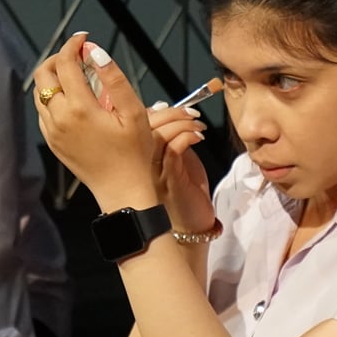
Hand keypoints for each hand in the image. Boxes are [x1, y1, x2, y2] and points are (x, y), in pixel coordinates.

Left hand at [32, 33, 161, 211]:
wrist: (122, 191)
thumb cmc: (135, 153)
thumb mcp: (134, 112)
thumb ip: (114, 78)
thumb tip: (95, 51)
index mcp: (79, 108)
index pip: (65, 63)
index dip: (73, 45)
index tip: (84, 38)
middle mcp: (59, 118)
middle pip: (43, 74)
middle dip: (58, 58)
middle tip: (78, 56)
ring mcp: (52, 132)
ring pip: (40, 93)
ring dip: (54, 78)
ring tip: (77, 76)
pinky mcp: (52, 142)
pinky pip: (44, 112)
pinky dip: (53, 98)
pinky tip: (74, 99)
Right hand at [145, 103, 213, 233]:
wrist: (191, 228)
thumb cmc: (186, 195)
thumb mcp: (178, 160)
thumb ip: (172, 139)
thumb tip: (173, 115)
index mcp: (141, 157)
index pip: (138, 125)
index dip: (155, 111)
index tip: (173, 108)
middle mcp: (142, 163)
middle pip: (144, 126)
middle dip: (169, 113)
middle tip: (190, 113)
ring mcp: (154, 172)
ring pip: (158, 135)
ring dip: (180, 123)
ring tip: (197, 123)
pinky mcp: (169, 179)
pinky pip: (173, 150)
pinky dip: (186, 136)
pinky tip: (198, 137)